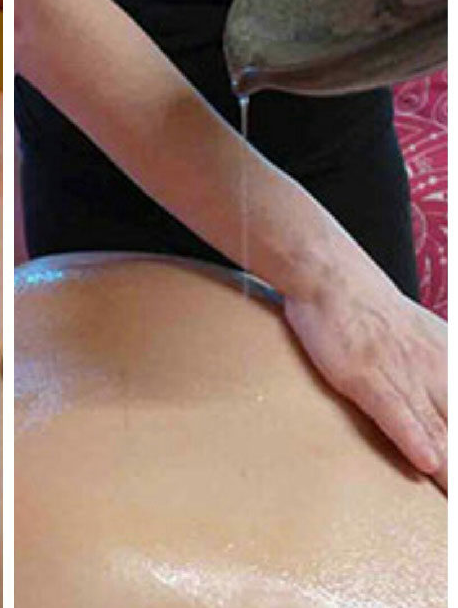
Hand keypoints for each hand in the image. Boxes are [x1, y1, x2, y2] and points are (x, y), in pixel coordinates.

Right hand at [284, 282, 446, 490]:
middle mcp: (435, 372)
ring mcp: (402, 376)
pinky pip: (396, 415)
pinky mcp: (367, 379)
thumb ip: (431, 365)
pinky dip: (414, 440)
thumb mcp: (415, 333)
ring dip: (453, 469)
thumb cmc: (364, 305)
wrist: (331, 278)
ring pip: (439, 431)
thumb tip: (435, 395)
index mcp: (447, 363)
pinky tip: (428, 464)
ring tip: (453, 498)